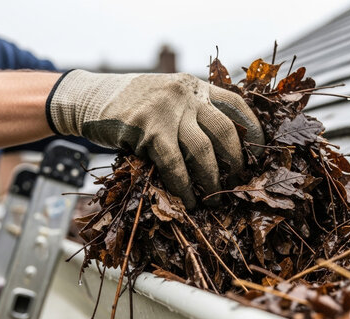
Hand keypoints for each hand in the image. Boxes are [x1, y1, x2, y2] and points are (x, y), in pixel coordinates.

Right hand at [47, 70, 263, 207]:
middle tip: (237, 180)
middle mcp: (185, 94)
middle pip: (224, 130)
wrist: (89, 98)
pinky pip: (174, 164)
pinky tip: (187, 199)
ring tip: (214, 197)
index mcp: (195, 86)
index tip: (259, 149)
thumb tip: (220, 149)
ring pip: (202, 151)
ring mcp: (167, 111)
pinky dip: (183, 186)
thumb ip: (191, 112)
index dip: (252, 128)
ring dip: (211, 179)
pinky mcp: (148, 130)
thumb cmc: (131, 104)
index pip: (235, 103)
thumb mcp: (167, 96)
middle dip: (235, 160)